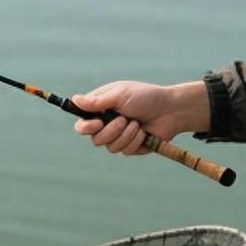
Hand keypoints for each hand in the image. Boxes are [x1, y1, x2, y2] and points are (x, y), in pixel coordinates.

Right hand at [71, 80, 207, 155]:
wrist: (171, 110)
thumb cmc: (146, 97)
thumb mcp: (120, 95)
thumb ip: (97, 101)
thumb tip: (74, 100)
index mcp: (101, 109)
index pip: (82, 123)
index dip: (85, 127)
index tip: (96, 124)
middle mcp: (107, 124)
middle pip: (95, 139)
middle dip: (111, 131)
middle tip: (124, 120)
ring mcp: (118, 137)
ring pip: (110, 147)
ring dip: (125, 135)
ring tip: (137, 123)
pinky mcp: (130, 147)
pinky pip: (125, 151)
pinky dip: (135, 141)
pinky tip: (143, 132)